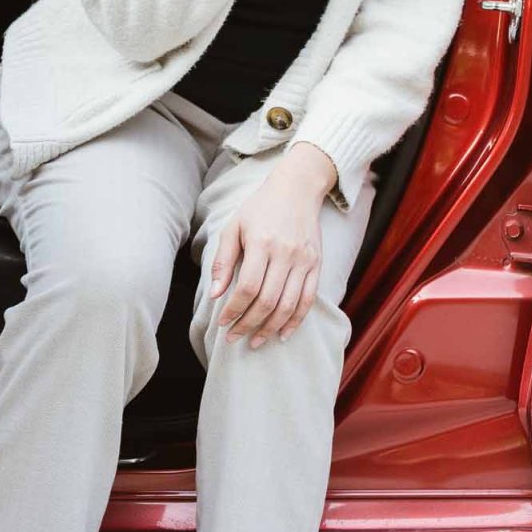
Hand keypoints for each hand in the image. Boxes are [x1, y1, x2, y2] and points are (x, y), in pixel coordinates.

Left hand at [208, 145, 338, 346]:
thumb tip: (214, 295)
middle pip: (268, 300)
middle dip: (248, 324)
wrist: (297, 189)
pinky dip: (296, 321)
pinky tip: (282, 334)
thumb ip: (223, 261)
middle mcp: (286, 253)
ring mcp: (305, 260)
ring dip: (270, 328)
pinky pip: (308, 299)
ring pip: (289, 305)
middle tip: (233, 338)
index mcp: (262, 243)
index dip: (233, 310)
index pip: (247, 287)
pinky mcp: (317, 264)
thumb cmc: (260, 208)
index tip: (223, 323)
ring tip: (255, 341)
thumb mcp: (234, 228)